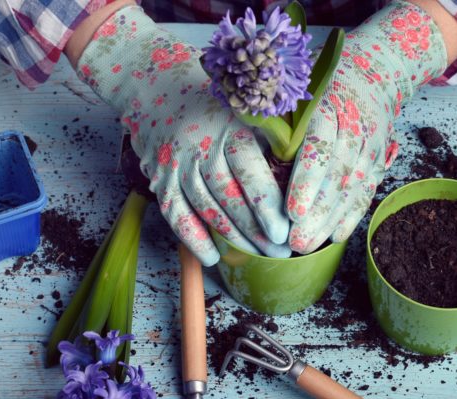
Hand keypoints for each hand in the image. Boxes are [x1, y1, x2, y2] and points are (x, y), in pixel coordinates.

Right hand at [75, 6, 289, 264]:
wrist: (151, 83)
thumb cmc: (214, 101)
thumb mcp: (245, 108)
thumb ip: (272, 137)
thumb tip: (305, 174)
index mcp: (229, 129)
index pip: (250, 173)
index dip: (267, 206)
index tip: (285, 231)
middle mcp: (201, 148)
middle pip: (230, 198)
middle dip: (256, 231)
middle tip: (281, 253)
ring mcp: (176, 166)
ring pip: (206, 210)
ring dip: (233, 239)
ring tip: (259, 256)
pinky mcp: (159, 179)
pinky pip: (175, 215)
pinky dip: (193, 239)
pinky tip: (213, 258)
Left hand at [286, 1, 447, 252]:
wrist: (374, 73)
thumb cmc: (320, 86)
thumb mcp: (298, 92)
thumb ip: (279, 121)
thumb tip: (248, 159)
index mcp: (328, 105)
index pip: (319, 145)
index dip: (307, 180)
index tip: (292, 210)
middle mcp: (354, 125)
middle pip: (338, 174)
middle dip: (318, 211)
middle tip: (295, 240)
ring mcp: (370, 145)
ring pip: (353, 187)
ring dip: (331, 220)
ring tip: (307, 245)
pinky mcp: (379, 160)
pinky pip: (367, 191)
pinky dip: (352, 215)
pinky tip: (335, 236)